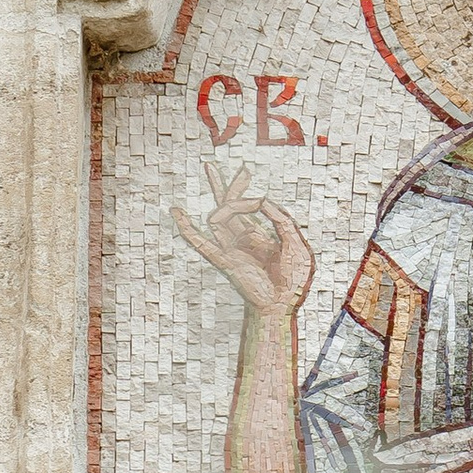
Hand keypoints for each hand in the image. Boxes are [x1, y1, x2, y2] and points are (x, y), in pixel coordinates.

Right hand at [172, 164, 314, 317]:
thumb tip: (262, 200)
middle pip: (233, 206)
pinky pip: (201, 243)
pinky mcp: (224, 260)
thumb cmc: (292, 279)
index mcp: (262, 235)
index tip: (264, 201)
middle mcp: (244, 238)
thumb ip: (282, 220)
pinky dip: (188, 228)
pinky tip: (176, 213)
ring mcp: (232, 248)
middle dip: (233, 185)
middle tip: (240, 168)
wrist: (282, 305)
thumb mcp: (296, 244)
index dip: (257, 197)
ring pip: (219, 217)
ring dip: (220, 195)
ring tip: (210, 170)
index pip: (256, 207)